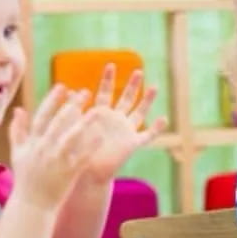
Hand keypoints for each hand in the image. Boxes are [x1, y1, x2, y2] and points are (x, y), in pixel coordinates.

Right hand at [8, 85, 103, 209]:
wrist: (32, 205)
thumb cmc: (26, 178)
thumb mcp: (17, 153)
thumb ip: (17, 130)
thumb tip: (18, 109)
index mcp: (32, 143)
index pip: (42, 117)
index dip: (52, 100)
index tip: (63, 86)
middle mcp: (43, 150)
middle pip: (58, 123)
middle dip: (71, 106)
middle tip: (84, 92)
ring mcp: (56, 161)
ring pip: (71, 138)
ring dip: (85, 123)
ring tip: (99, 110)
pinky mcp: (68, 173)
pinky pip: (82, 157)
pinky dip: (91, 146)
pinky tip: (103, 135)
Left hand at [78, 65, 167, 183]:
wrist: (85, 173)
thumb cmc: (75, 151)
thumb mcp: (74, 127)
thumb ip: (76, 110)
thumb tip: (72, 90)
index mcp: (99, 114)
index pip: (105, 92)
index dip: (107, 79)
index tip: (110, 64)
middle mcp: (115, 120)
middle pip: (126, 98)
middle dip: (132, 85)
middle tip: (138, 71)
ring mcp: (125, 131)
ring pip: (139, 112)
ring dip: (147, 100)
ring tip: (154, 87)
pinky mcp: (132, 144)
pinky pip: (148, 136)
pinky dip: (156, 128)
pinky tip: (163, 119)